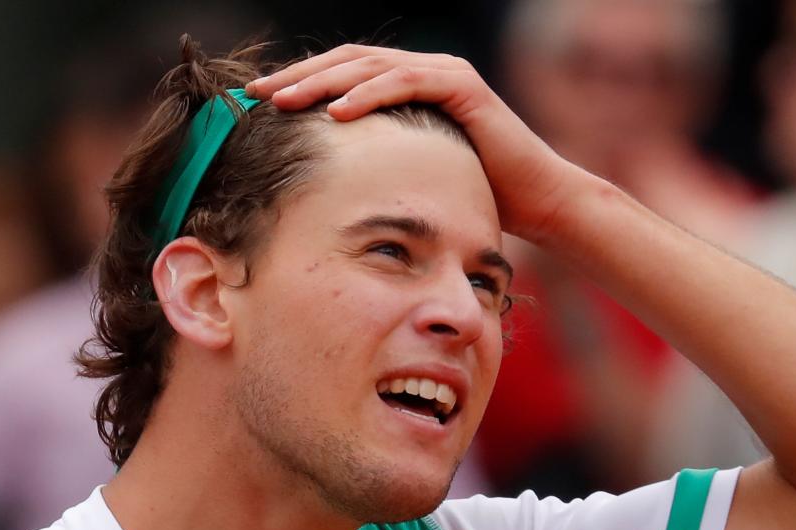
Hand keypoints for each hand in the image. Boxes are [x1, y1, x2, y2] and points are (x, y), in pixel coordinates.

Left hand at [246, 45, 590, 241]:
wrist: (538, 202)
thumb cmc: (478, 196)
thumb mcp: (414, 174)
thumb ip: (379, 160)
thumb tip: (326, 179)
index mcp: (410, 86)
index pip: (344, 74)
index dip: (301, 83)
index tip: (257, 103)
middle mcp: (426, 70)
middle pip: (348, 61)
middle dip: (299, 77)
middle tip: (256, 94)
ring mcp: (445, 73)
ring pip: (370, 66)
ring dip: (323, 82)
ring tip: (285, 100)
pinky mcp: (463, 86)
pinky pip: (407, 82)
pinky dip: (370, 94)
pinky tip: (338, 111)